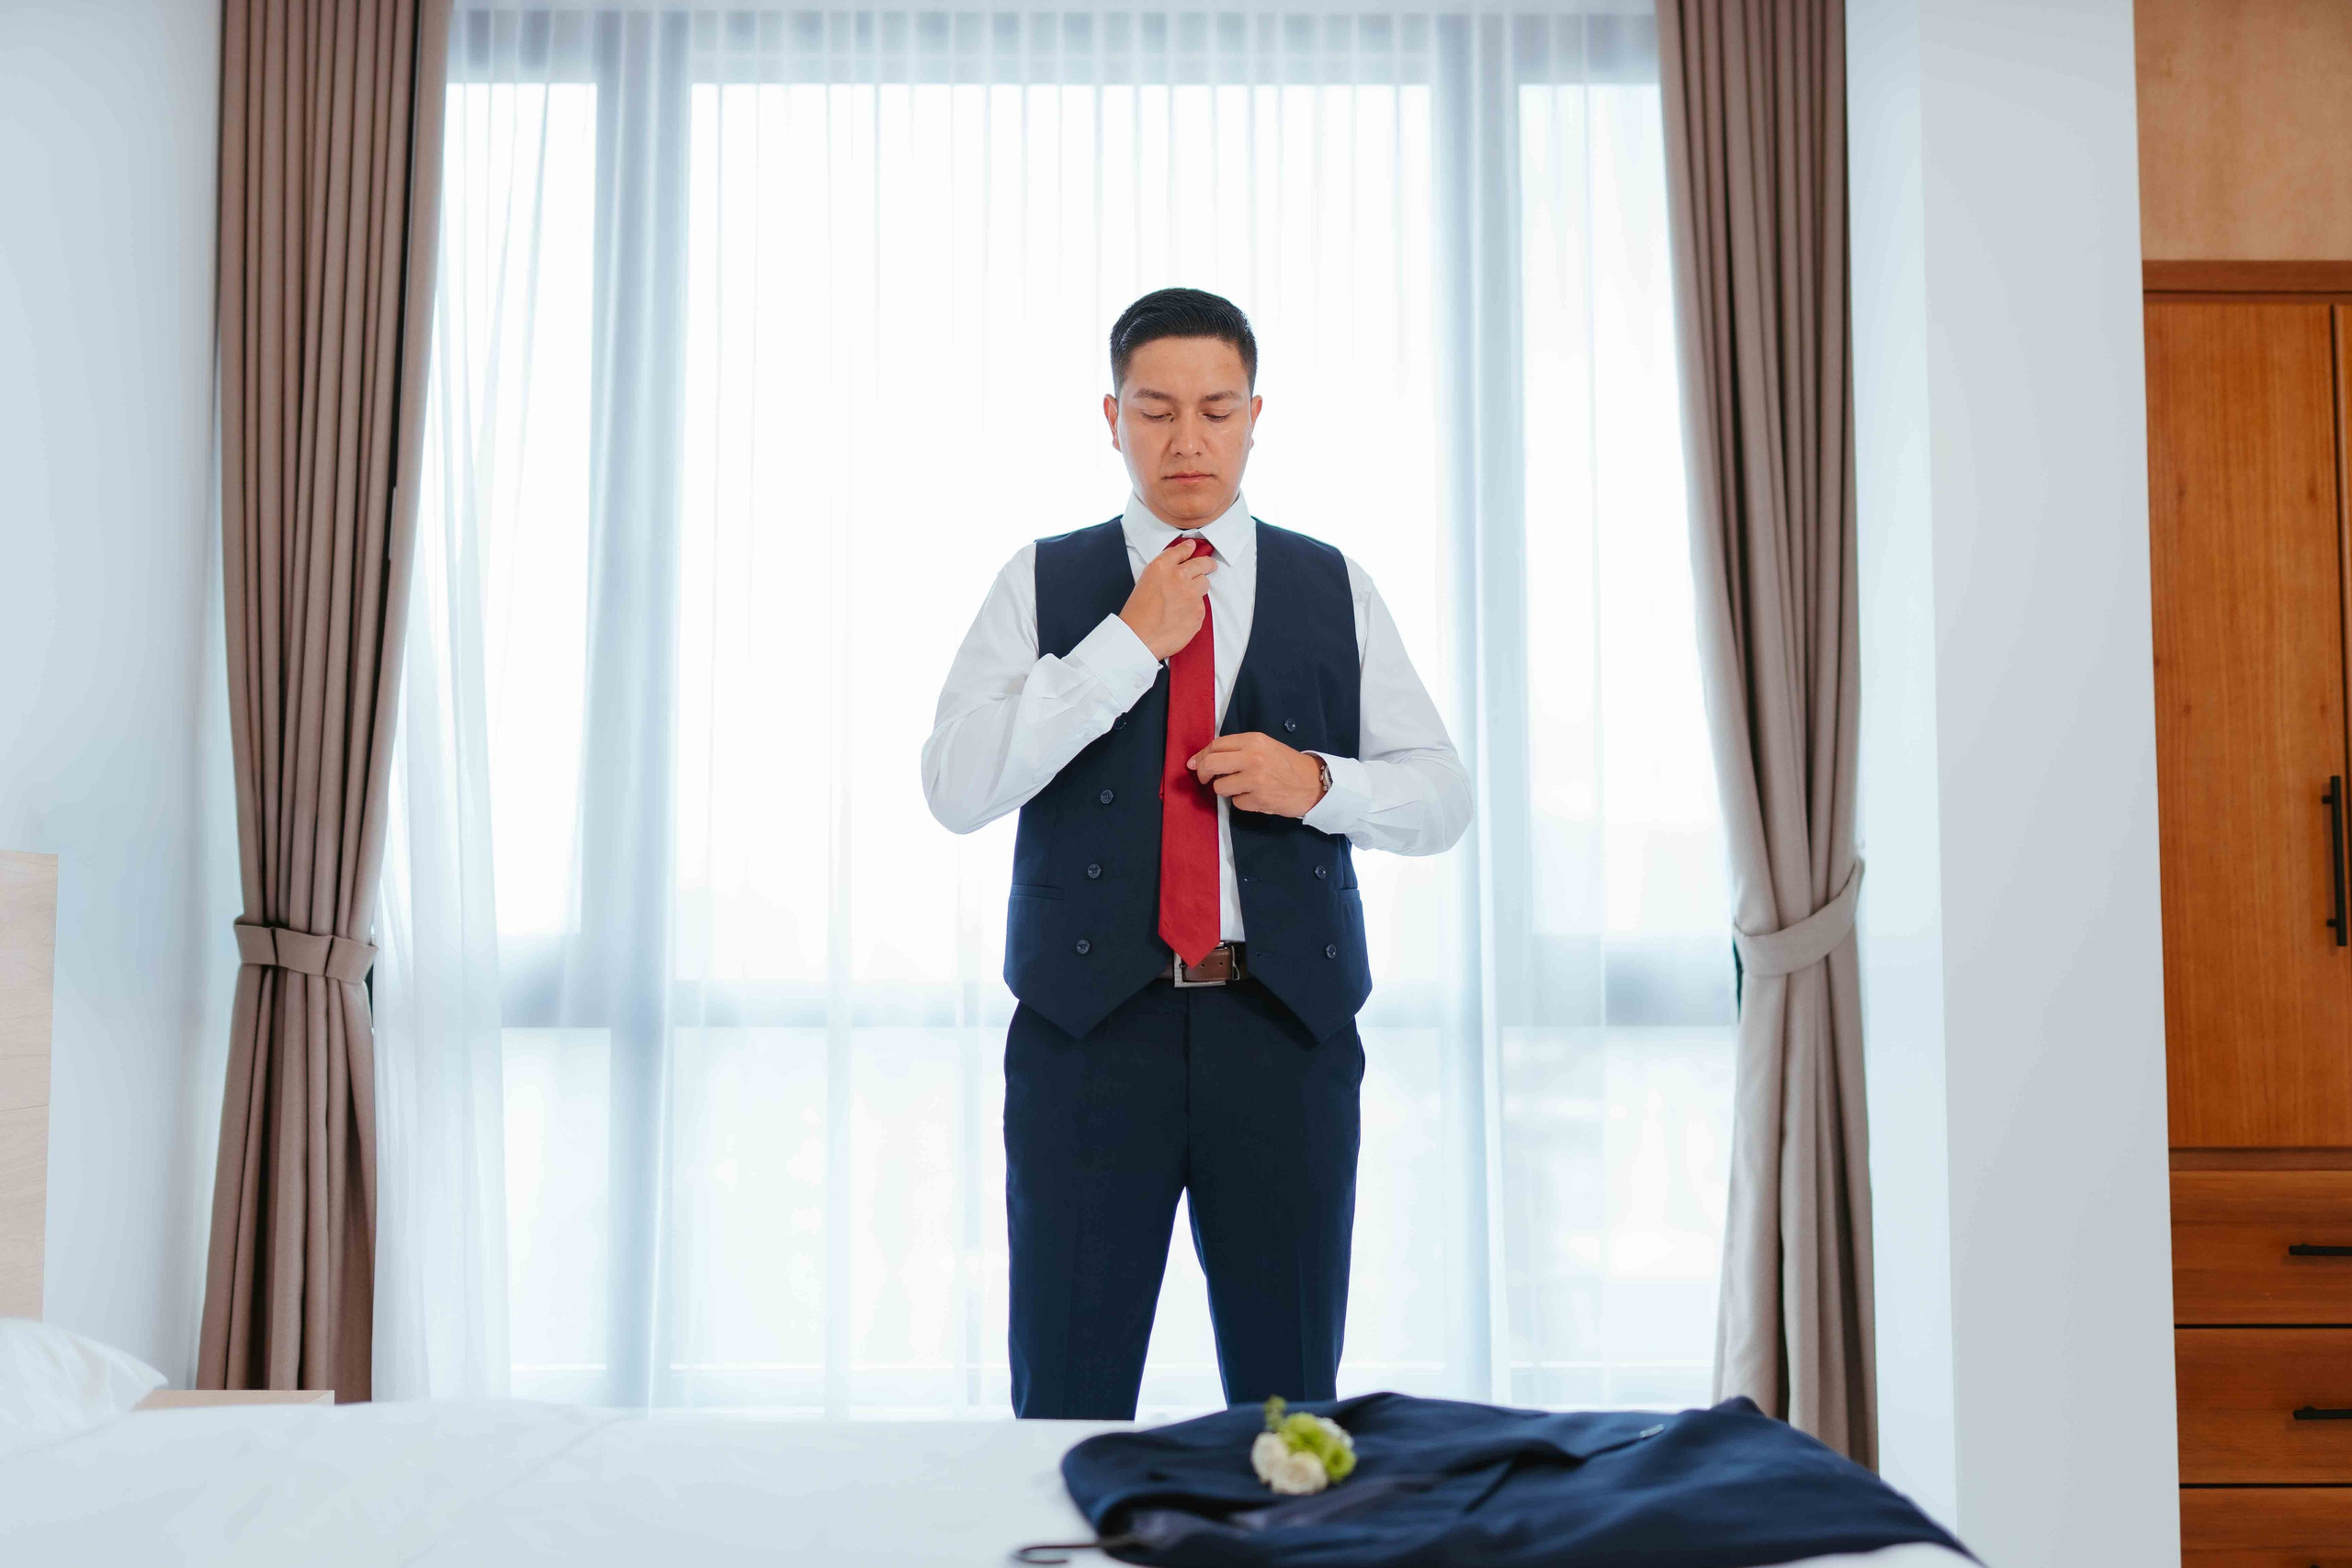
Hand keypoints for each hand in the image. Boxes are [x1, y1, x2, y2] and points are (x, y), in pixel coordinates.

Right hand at [1118, 538, 1217, 659]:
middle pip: (1202, 564)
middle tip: (1210, 566)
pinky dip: (1194, 609)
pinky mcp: (1199, 611)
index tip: (1192, 547)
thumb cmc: (1136, 614)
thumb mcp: (1144, 582)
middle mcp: (1179, 577)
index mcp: (1161, 567)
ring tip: (1185, 599)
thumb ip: (1163, 572)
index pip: (1181, 551)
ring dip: (1198, 588)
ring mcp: (1191, 594)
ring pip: (1204, 584)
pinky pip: (1202, 606)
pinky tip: (1180, 617)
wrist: (1139, 638)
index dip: (1188, 548)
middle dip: (1207, 564)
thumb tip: (1179, 567)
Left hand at [1189, 733, 1328, 817]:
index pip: (1216, 745)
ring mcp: (1256, 780)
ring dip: (1226, 789)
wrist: (1312, 783)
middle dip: (1203, 773)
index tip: (1195, 764)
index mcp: (1254, 741)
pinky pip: (1236, 803)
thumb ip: (1236, 749)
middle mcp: (1253, 758)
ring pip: (1220, 787)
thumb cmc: (1285, 764)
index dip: (1201, 756)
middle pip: (1211, 765)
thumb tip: (1199, 760)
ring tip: (1242, 786)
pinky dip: (1242, 801)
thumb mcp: (1263, 746)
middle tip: (1206, 779)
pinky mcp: (1259, 800)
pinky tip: (1256, 795)